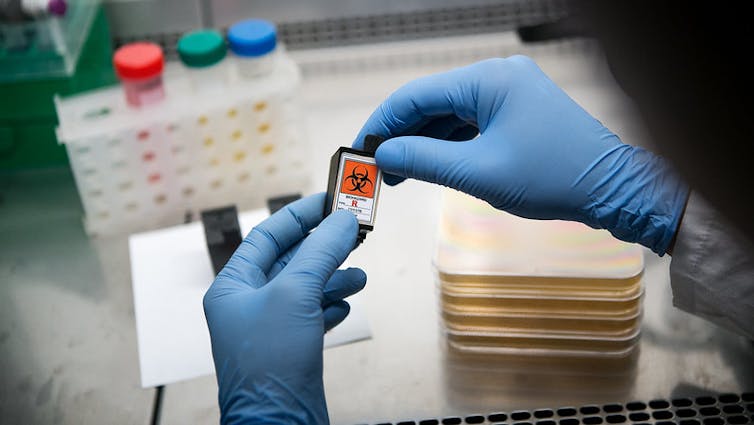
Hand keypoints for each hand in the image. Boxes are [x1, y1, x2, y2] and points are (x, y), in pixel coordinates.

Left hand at [203, 193, 364, 423]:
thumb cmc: (269, 365)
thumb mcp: (294, 294)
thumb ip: (320, 252)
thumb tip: (343, 220)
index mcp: (233, 287)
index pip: (267, 236)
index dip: (299, 216)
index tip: (329, 201)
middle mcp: (248, 305)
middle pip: (290, 261)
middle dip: (323, 248)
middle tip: (353, 233)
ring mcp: (270, 328)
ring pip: (306, 289)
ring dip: (334, 278)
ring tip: (358, 275)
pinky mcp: (291, 349)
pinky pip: (313, 316)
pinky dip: (331, 306)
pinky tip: (345, 305)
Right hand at [354, 56, 687, 253]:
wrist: (612, 190)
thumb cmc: (555, 178)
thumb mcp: (479, 172)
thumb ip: (424, 160)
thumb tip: (383, 155)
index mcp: (488, 80)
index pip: (416, 96)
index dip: (383, 124)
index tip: (360, 149)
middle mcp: (497, 77)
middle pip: (431, 103)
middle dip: (401, 136)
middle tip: (375, 169)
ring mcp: (509, 93)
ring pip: (449, 114)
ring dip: (423, 143)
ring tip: (397, 174)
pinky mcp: (516, 111)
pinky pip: (470, 123)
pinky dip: (447, 144)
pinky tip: (429, 165)